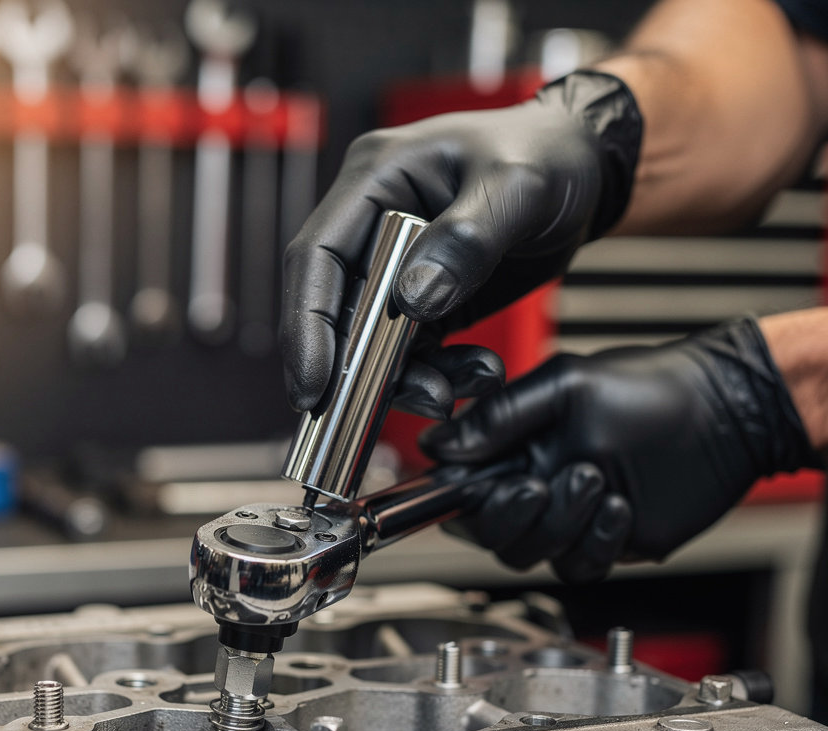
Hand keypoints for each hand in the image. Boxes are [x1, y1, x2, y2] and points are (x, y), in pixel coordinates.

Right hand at [279, 70, 641, 417]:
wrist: (584, 172)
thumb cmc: (549, 156)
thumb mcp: (518, 187)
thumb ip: (466, 240)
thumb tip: (412, 300)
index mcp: (375, 179)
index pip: (316, 258)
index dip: (306, 325)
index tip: (312, 387)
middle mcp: (374, 225)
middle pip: (338, 311)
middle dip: (355, 368)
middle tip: (369, 413)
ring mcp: (396, 267)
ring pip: (374, 343)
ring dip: (406, 380)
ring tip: (448, 396)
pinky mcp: (423, 300)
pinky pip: (414, 352)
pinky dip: (439, 375)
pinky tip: (476, 376)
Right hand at [422, 318, 817, 582]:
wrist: (722, 415)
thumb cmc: (650, 389)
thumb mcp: (566, 386)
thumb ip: (500, 416)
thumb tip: (438, 443)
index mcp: (514, 449)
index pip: (458, 489)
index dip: (454, 498)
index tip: (472, 488)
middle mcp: (534, 486)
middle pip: (487, 532)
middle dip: (510, 513)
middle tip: (542, 483)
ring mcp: (567, 518)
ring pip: (529, 554)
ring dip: (560, 524)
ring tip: (597, 480)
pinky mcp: (602, 543)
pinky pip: (577, 566)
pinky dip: (595, 542)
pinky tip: (619, 508)